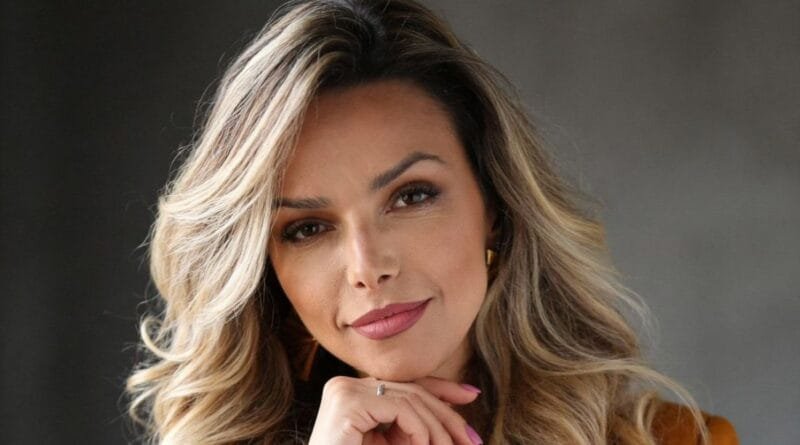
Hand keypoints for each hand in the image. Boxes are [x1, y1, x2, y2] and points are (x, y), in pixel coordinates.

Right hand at [308, 375, 482, 444]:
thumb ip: (415, 430)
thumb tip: (458, 424)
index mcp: (353, 394)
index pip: (404, 383)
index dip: (441, 388)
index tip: (470, 395)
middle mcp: (345, 385)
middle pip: (411, 390)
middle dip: (447, 415)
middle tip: (472, 440)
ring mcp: (344, 391)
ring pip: (411, 399)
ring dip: (437, 431)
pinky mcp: (348, 403)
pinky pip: (401, 409)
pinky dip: (420, 431)